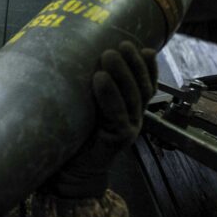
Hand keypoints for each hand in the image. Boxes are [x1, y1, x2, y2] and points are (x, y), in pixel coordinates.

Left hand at [42, 41, 157, 198]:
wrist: (69, 172)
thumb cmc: (74, 136)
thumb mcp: (84, 106)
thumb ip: (88, 88)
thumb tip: (76, 57)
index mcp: (129, 108)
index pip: (144, 83)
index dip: (147, 66)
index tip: (141, 46)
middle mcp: (133, 117)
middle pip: (140, 86)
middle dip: (133, 63)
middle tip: (121, 44)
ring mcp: (129, 128)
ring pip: (132, 97)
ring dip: (122, 74)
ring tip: (109, 55)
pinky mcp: (118, 139)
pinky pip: (117, 114)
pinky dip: (109, 95)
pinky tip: (100, 79)